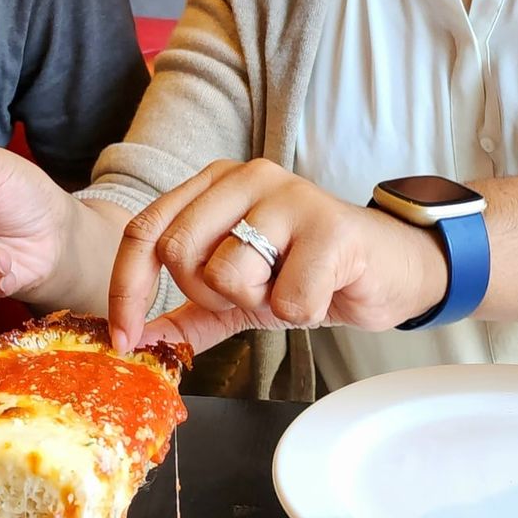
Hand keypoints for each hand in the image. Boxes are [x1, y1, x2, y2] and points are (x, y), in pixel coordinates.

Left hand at [108, 159, 445, 353]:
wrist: (392, 271)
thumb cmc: (312, 274)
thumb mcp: (240, 295)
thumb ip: (188, 313)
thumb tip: (135, 340)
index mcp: (216, 184)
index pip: (145, 231)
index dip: (127, 290)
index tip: (126, 338)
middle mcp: (247, 177)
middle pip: (179, 252)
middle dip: (210, 295)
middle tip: (253, 295)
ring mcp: (290, 196)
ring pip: (228, 275)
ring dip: (261, 303)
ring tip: (292, 287)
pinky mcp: (331, 228)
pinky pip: (285, 298)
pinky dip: (302, 312)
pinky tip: (323, 292)